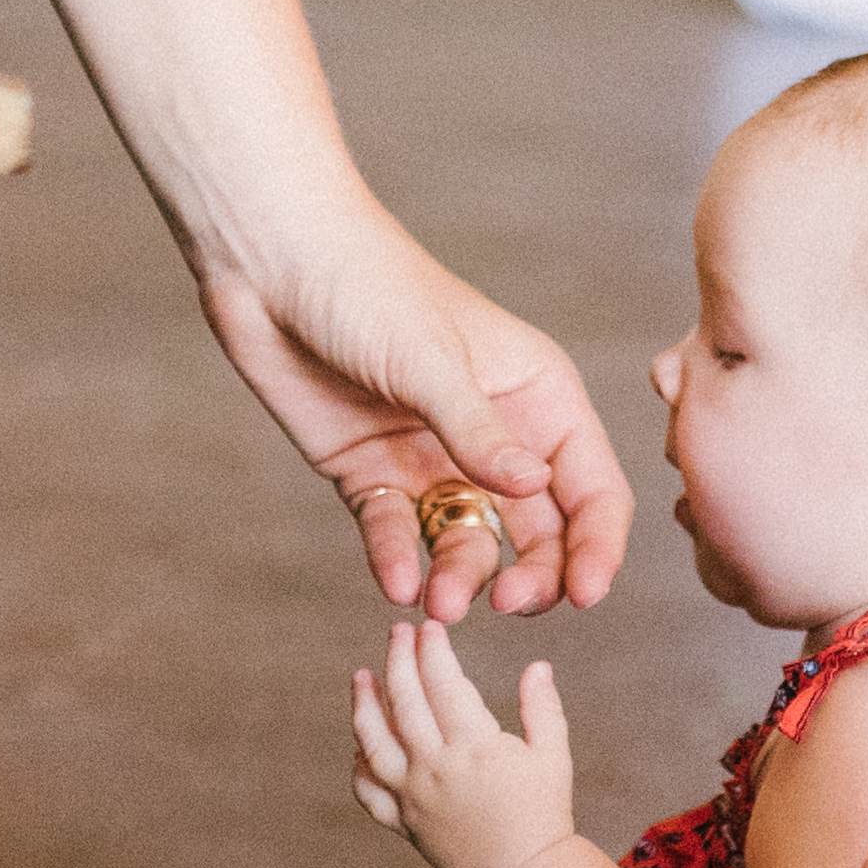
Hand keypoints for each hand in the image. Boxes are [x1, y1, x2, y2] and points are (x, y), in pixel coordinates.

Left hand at [194, 202, 636, 622]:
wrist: (269, 261)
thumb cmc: (367, 284)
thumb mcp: (430, 361)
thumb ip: (480, 433)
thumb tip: (537, 490)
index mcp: (537, 395)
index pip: (589, 487)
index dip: (597, 546)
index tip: (587, 596)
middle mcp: (495, 434)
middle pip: (538, 531)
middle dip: (531, 575)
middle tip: (504, 606)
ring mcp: (434, 458)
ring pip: (467, 540)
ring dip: (461, 575)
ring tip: (437, 604)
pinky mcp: (374, 475)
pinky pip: (397, 533)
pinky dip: (398, 560)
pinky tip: (396, 583)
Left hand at [348, 619, 587, 867]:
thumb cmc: (544, 814)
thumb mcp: (553, 755)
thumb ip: (542, 707)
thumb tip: (537, 665)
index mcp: (474, 748)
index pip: (444, 684)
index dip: (433, 650)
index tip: (430, 626)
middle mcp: (436, 769)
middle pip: (404, 702)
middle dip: (398, 659)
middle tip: (397, 632)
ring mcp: (413, 797)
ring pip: (373, 743)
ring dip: (363, 705)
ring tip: (361, 676)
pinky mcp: (403, 822)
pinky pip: (368, 792)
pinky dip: (359, 766)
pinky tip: (361, 745)